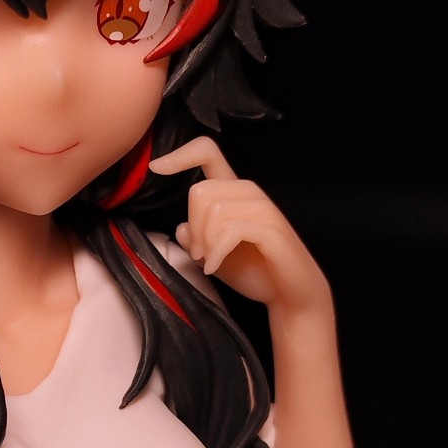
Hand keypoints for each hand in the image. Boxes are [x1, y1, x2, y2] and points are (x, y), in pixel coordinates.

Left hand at [150, 138, 331, 318]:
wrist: (291, 295)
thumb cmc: (255, 271)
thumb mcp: (214, 254)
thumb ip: (196, 238)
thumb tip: (181, 227)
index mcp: (233, 191)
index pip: (207, 152)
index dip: (180, 155)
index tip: (156, 167)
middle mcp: (248, 192)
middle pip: (200, 190)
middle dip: (192, 226)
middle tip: (197, 253)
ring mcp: (262, 208)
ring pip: (213, 209)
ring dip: (203, 242)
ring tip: (209, 261)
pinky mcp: (270, 228)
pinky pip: (230, 231)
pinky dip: (216, 253)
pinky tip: (215, 268)